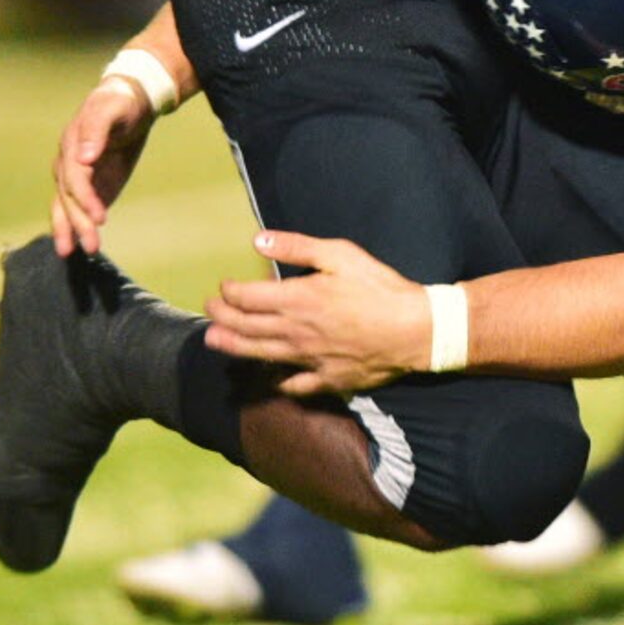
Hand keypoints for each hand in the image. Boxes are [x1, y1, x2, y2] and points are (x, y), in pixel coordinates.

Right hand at [50, 81, 155, 257]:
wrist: (131, 102)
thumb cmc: (120, 103)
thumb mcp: (111, 108)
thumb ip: (96, 130)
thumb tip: (84, 157)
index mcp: (71, 146)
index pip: (74, 179)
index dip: (85, 199)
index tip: (100, 217)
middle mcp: (68, 164)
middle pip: (69, 199)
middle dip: (78, 223)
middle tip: (92, 246)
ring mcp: (78, 177)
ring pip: (67, 207)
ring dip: (70, 230)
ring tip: (73, 254)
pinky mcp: (91, 185)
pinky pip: (79, 208)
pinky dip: (78, 226)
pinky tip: (80, 245)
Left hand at [205, 231, 430, 396]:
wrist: (413, 330)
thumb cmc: (380, 287)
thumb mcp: (341, 255)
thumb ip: (297, 247)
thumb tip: (257, 240)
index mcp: (297, 299)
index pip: (248, 298)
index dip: (229, 292)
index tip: (223, 286)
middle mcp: (295, 332)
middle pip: (246, 328)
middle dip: (222, 318)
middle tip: (210, 311)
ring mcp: (308, 359)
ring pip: (260, 355)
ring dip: (233, 347)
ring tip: (215, 342)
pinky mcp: (325, 379)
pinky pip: (292, 384)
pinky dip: (276, 381)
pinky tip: (269, 377)